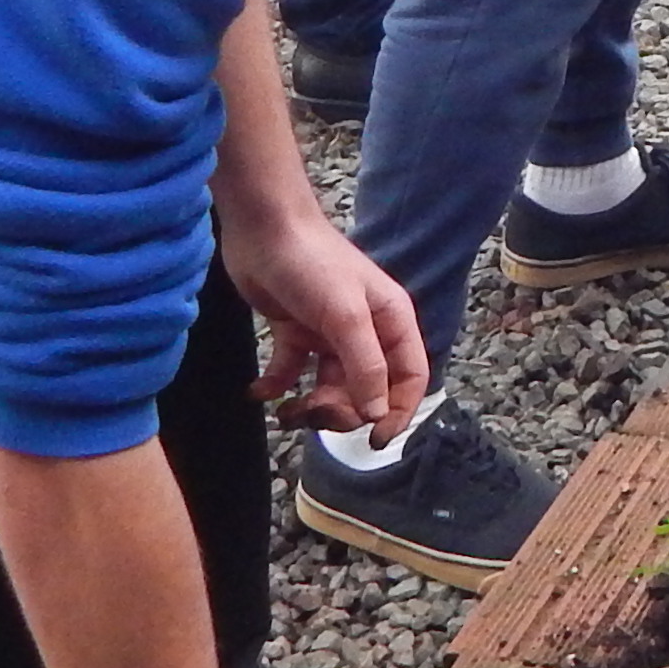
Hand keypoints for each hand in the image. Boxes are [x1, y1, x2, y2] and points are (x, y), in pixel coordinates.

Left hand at [220, 202, 427, 437]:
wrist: (263, 226)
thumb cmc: (312, 263)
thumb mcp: (345, 316)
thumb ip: (365, 366)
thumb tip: (378, 414)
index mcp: (391, 322)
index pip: (409, 377)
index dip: (397, 411)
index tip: (373, 440)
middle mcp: (365, 331)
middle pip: (367, 389)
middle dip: (343, 409)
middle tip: (315, 412)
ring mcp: (329, 333)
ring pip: (329, 386)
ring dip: (310, 405)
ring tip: (286, 409)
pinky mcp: (295, 331)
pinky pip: (292, 372)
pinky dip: (277, 387)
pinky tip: (259, 391)